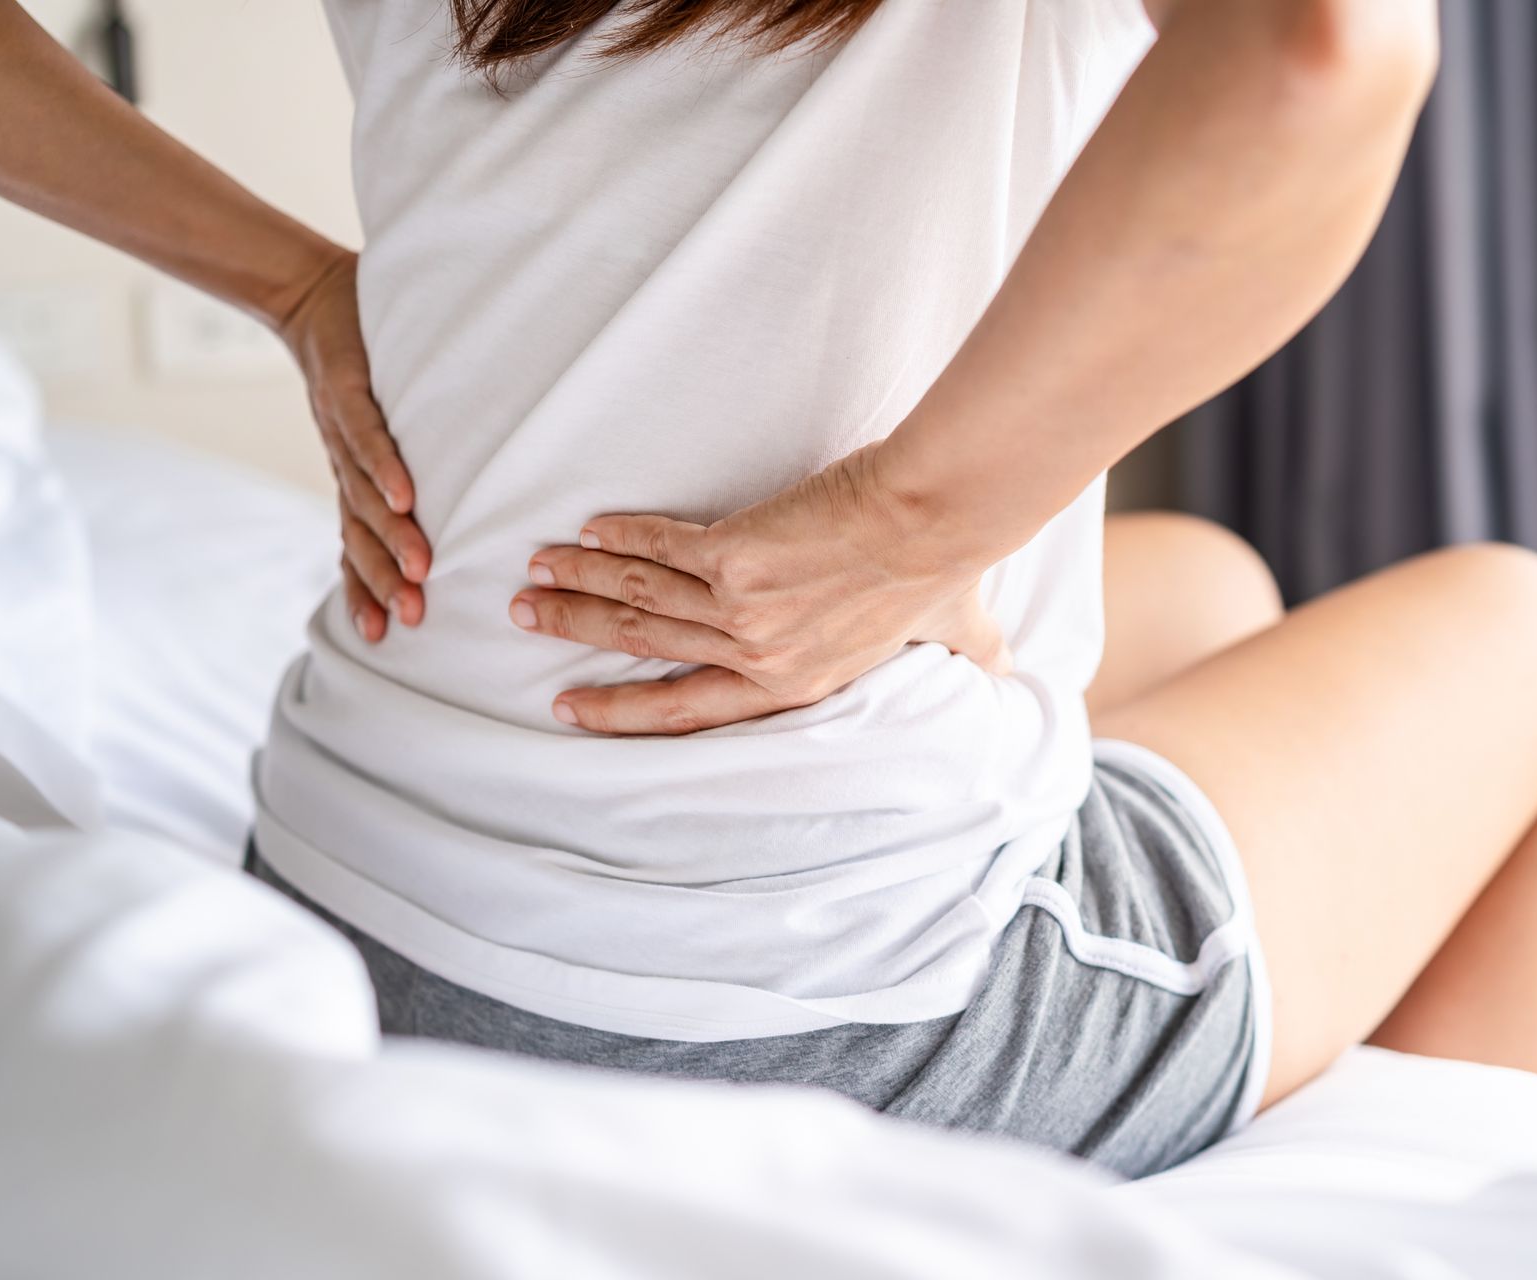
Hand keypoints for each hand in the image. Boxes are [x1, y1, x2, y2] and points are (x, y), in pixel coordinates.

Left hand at [275, 251, 428, 641]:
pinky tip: (404, 498)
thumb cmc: (363, 364)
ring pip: (364, 496)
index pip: (355, 543)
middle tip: (413, 619)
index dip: (363, 587)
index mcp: (353, 478)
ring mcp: (341, 431)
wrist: (312, 298)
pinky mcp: (344, 391)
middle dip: (383, 579)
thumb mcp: (387, 422)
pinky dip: (384, 468)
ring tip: (421, 571)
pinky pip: (366, 436)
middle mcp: (345, 465)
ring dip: (391, 537)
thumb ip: (412, 459)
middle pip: (360, 534)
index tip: (382, 634)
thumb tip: (455, 498)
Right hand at [510, 444, 1011, 733]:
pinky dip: (618, 542)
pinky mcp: (731, 554)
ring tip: (529, 578)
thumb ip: (971, 661)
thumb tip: (1012, 677)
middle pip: (646, 652)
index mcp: (796, 683)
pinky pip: (657, 551)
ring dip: (577, 589)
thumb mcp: (961, 637)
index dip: (629, 713)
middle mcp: (759, 655)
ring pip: (637, 602)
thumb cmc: (945, 572)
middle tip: (524, 623)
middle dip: (577, 639)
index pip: (693, 709)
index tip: (575, 711)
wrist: (932, 517)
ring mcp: (740, 608)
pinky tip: (583, 535)